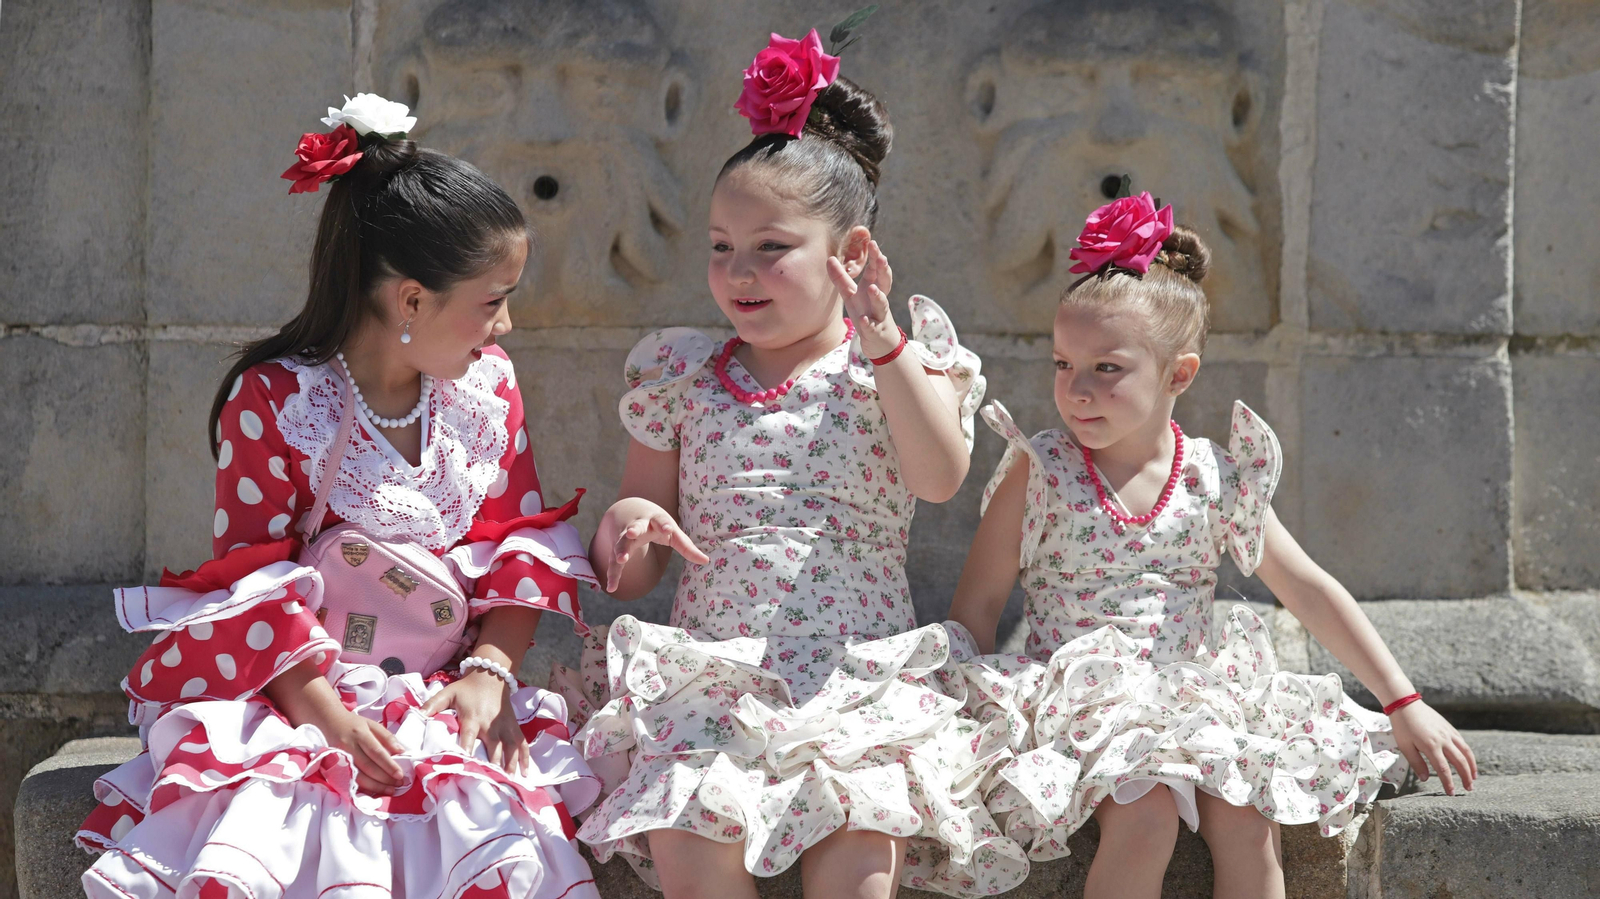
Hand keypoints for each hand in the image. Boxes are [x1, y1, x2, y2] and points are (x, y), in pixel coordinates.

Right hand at [317, 708, 405, 795]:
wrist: (330, 721)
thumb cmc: (354, 724)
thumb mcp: (373, 724)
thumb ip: (387, 737)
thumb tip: (401, 751)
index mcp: (360, 734)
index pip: (376, 752)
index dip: (389, 765)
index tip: (400, 775)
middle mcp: (348, 747)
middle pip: (368, 767)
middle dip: (385, 778)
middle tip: (399, 784)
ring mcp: (340, 758)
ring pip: (358, 777)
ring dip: (375, 786)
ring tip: (390, 790)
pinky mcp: (334, 766)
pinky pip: (350, 780)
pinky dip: (363, 787)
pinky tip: (375, 791)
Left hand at [421, 670, 530, 774]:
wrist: (490, 676)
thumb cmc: (467, 689)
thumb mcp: (447, 693)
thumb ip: (432, 705)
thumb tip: (415, 716)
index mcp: (473, 720)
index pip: (469, 739)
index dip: (468, 754)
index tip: (466, 770)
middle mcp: (491, 726)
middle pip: (492, 750)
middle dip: (490, 768)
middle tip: (487, 786)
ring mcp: (505, 727)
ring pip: (509, 750)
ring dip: (509, 767)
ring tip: (507, 784)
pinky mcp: (514, 727)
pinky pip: (522, 744)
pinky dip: (525, 759)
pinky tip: (524, 773)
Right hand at [607, 501, 709, 592]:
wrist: (630, 511)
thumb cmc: (657, 524)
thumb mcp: (673, 532)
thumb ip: (687, 547)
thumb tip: (706, 561)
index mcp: (655, 520)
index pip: (661, 521)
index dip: (665, 525)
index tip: (668, 529)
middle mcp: (638, 526)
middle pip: (635, 527)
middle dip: (633, 530)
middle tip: (631, 533)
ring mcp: (625, 537)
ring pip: (621, 543)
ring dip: (620, 551)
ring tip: (620, 559)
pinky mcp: (617, 549)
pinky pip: (614, 562)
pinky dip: (613, 574)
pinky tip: (611, 588)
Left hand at [828, 239, 899, 357]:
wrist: (879, 340)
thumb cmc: (866, 312)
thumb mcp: (851, 294)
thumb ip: (841, 278)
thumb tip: (830, 258)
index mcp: (873, 287)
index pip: (876, 269)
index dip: (875, 257)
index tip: (872, 242)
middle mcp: (879, 298)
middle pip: (884, 282)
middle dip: (883, 270)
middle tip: (881, 257)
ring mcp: (879, 315)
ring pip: (881, 304)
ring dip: (877, 296)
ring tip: (871, 288)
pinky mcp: (875, 331)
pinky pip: (871, 327)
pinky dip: (867, 323)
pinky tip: (862, 320)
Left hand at [1389, 700, 1476, 794]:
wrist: (1405, 704)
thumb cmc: (1402, 726)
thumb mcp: (1405, 746)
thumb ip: (1416, 763)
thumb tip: (1425, 779)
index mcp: (1431, 746)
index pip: (1443, 769)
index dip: (1449, 783)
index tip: (1451, 793)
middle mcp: (1443, 740)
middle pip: (1459, 762)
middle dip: (1466, 777)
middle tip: (1469, 788)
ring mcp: (1448, 733)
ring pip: (1466, 751)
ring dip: (1472, 765)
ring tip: (1474, 777)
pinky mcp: (1449, 727)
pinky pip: (1462, 742)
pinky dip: (1467, 753)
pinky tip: (1468, 760)